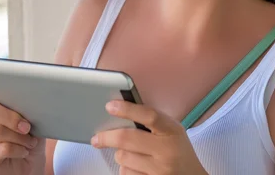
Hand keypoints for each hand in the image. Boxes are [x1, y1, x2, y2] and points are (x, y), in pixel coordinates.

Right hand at [0, 63, 45, 174]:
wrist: (31, 169)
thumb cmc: (31, 141)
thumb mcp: (33, 120)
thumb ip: (28, 108)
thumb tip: (35, 97)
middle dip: (10, 116)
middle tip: (27, 126)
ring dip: (19, 136)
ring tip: (30, 141)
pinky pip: (1, 148)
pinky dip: (18, 149)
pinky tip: (24, 151)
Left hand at [91, 100, 206, 174]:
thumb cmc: (177, 151)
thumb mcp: (172, 132)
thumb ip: (151, 121)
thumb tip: (119, 113)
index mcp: (172, 131)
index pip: (149, 115)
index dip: (128, 109)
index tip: (110, 106)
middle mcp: (167, 151)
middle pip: (127, 138)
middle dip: (107, 137)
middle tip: (97, 138)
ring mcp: (160, 171)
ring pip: (122, 158)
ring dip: (121, 155)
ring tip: (133, 155)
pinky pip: (125, 174)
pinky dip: (126, 170)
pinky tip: (138, 168)